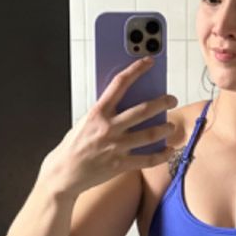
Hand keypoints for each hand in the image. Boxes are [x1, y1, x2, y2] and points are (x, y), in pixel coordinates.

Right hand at [42, 58, 183, 197]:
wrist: (64, 173)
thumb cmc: (74, 146)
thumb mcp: (86, 121)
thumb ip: (105, 112)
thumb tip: (127, 103)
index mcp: (98, 113)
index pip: (119, 84)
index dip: (136, 70)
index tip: (148, 62)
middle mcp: (108, 128)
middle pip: (143, 110)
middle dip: (162, 102)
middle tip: (171, 99)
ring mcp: (116, 147)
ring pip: (150, 134)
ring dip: (165, 128)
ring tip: (171, 126)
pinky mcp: (120, 165)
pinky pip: (147, 159)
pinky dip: (162, 155)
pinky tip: (168, 150)